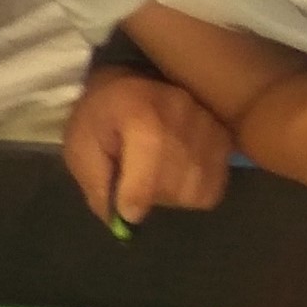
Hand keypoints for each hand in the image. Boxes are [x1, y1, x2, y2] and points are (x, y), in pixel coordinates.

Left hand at [64, 69, 231, 229]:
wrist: (128, 83)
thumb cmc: (100, 116)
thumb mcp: (81, 148)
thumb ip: (97, 185)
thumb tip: (121, 223)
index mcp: (140, 113)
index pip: (148, 173)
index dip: (133, 200)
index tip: (125, 210)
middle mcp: (182, 114)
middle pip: (173, 186)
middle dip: (151, 197)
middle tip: (137, 184)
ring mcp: (209, 124)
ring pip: (196, 189)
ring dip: (173, 195)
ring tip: (157, 176)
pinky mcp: (225, 136)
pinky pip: (214, 186)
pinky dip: (194, 190)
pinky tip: (176, 175)